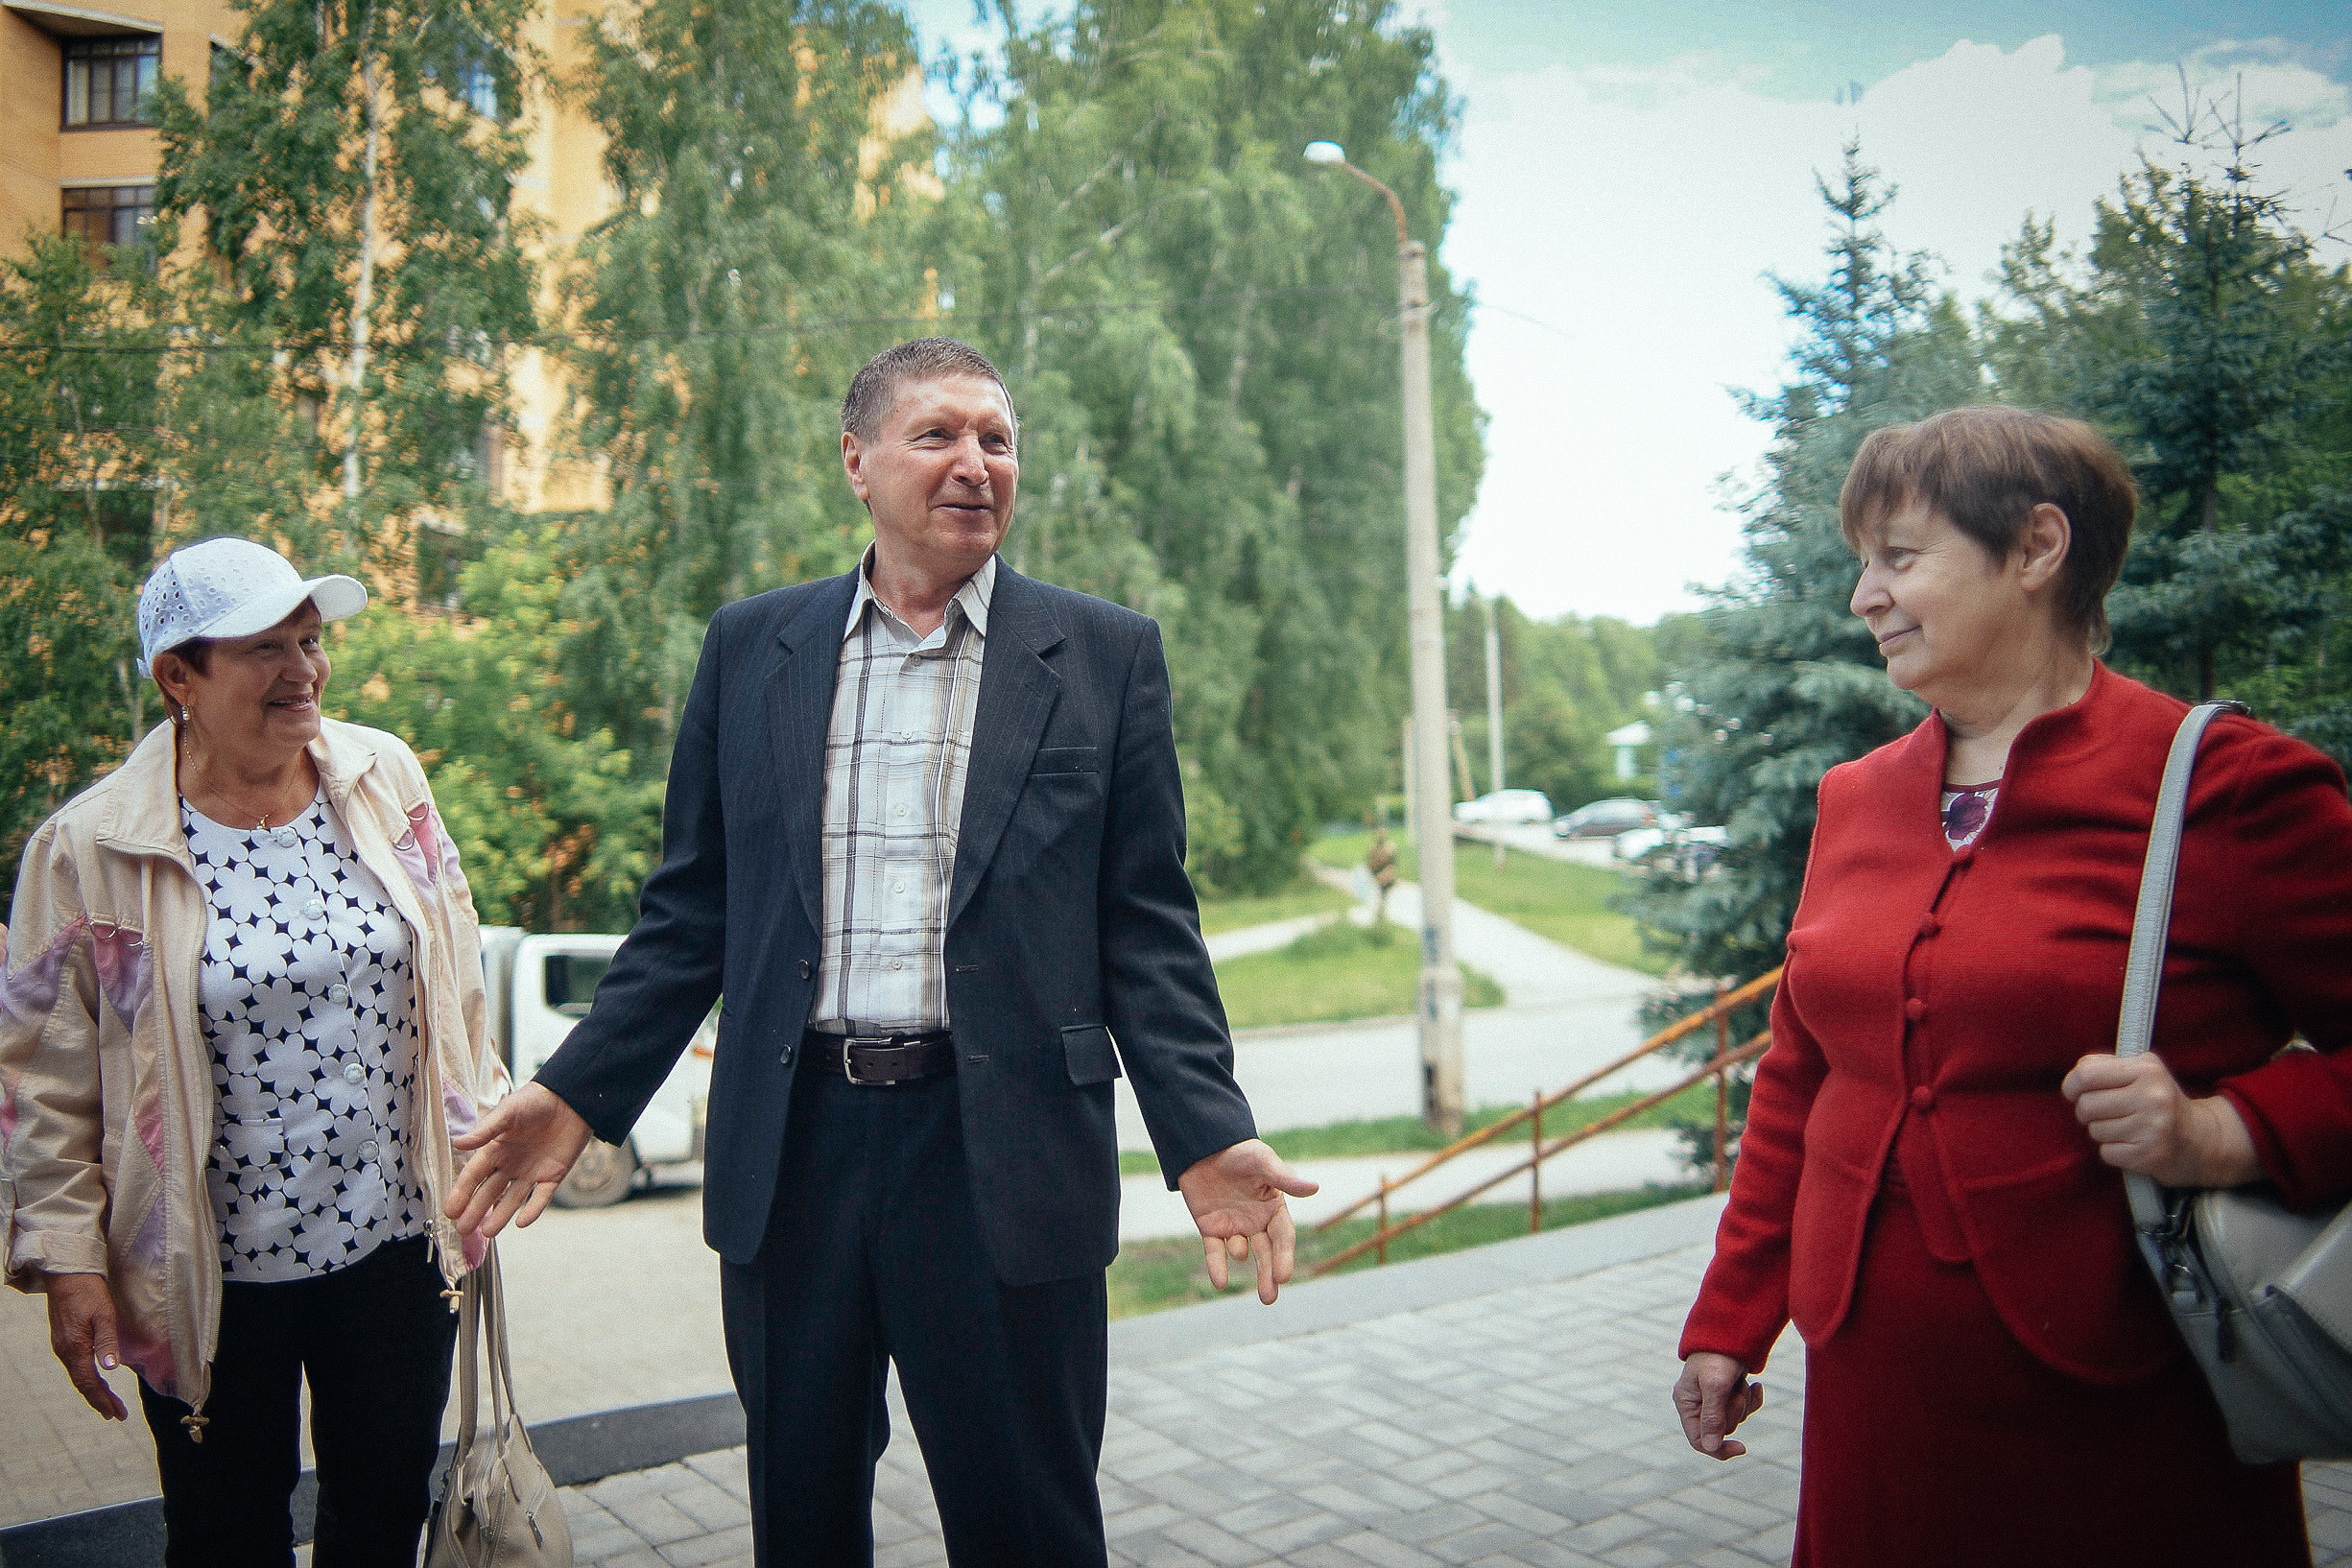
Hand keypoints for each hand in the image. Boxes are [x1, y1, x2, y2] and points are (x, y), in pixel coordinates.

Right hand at [45, 1272, 128, 1420]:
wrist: (67, 1274)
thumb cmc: (89, 1292)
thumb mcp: (104, 1315)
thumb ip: (107, 1342)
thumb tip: (110, 1369)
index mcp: (75, 1348)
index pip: (89, 1383)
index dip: (103, 1400)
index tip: (116, 1414)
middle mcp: (65, 1351)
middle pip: (83, 1384)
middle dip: (100, 1400)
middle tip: (116, 1414)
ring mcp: (62, 1345)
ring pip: (78, 1375)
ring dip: (94, 1390)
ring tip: (108, 1403)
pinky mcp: (64, 1338)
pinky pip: (75, 1365)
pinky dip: (87, 1377)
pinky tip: (95, 1379)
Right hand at [446, 1081, 593, 1240]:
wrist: (570, 1098)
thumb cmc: (534, 1101)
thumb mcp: (508, 1113)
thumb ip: (485, 1131)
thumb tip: (457, 1144)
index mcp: (496, 1150)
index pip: (474, 1176)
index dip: (461, 1194)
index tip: (450, 1212)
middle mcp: (510, 1164)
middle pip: (489, 1192)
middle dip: (476, 1211)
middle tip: (463, 1230)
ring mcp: (531, 1171)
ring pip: (512, 1199)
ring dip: (500, 1216)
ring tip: (487, 1233)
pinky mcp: (553, 1175)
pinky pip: (541, 1197)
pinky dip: (532, 1210)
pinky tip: (521, 1223)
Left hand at [1176, 1139, 1318, 1304]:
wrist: (1205, 1145)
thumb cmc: (1240, 1152)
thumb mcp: (1263, 1162)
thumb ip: (1285, 1178)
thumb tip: (1315, 1188)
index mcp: (1273, 1208)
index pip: (1283, 1237)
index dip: (1284, 1256)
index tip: (1283, 1276)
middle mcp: (1256, 1221)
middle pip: (1266, 1253)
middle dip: (1268, 1275)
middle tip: (1269, 1298)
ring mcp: (1233, 1226)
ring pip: (1242, 1253)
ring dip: (1244, 1262)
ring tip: (1246, 1263)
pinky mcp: (1210, 1228)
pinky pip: (1214, 1252)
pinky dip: (1217, 1267)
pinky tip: (1220, 1282)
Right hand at [1674, 1351, 1761, 1458]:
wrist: (1733, 1328)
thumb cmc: (1719, 1355)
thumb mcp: (1716, 1386)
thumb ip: (1713, 1417)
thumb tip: (1710, 1447)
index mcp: (1686, 1403)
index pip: (1699, 1440)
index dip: (1719, 1449)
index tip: (1742, 1447)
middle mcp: (1698, 1403)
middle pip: (1721, 1430)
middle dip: (1734, 1412)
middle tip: (1736, 1390)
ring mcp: (1714, 1398)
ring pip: (1735, 1419)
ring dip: (1744, 1402)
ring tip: (1740, 1380)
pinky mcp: (1729, 1391)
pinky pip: (1746, 1408)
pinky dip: (1753, 1399)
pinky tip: (1756, 1384)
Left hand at [2062, 1053, 2261, 1187]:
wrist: (2200, 1140)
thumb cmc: (2159, 1102)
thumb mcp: (2142, 1072)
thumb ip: (2106, 1066)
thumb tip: (2075, 1076)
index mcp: (2147, 1070)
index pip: (2087, 1074)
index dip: (2071, 1084)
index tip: (2073, 1092)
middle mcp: (2153, 1097)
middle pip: (2086, 1105)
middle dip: (2086, 1112)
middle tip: (2103, 1113)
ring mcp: (2153, 1127)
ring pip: (2095, 1130)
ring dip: (2102, 1132)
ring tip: (2124, 1128)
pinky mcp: (2149, 1155)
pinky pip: (2106, 1152)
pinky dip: (2113, 1150)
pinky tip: (2131, 1144)